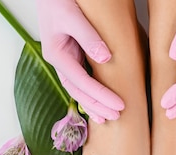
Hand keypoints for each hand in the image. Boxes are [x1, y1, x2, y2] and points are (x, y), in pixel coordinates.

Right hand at [36, 0, 123, 122]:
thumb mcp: (72, 15)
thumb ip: (88, 36)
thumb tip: (106, 58)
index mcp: (56, 54)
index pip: (81, 82)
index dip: (100, 96)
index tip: (119, 105)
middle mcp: (59, 60)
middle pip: (78, 91)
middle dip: (97, 105)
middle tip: (117, 116)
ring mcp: (64, 58)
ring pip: (78, 88)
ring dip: (92, 103)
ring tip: (107, 117)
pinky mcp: (71, 53)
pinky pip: (81, 78)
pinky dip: (90, 92)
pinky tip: (98, 101)